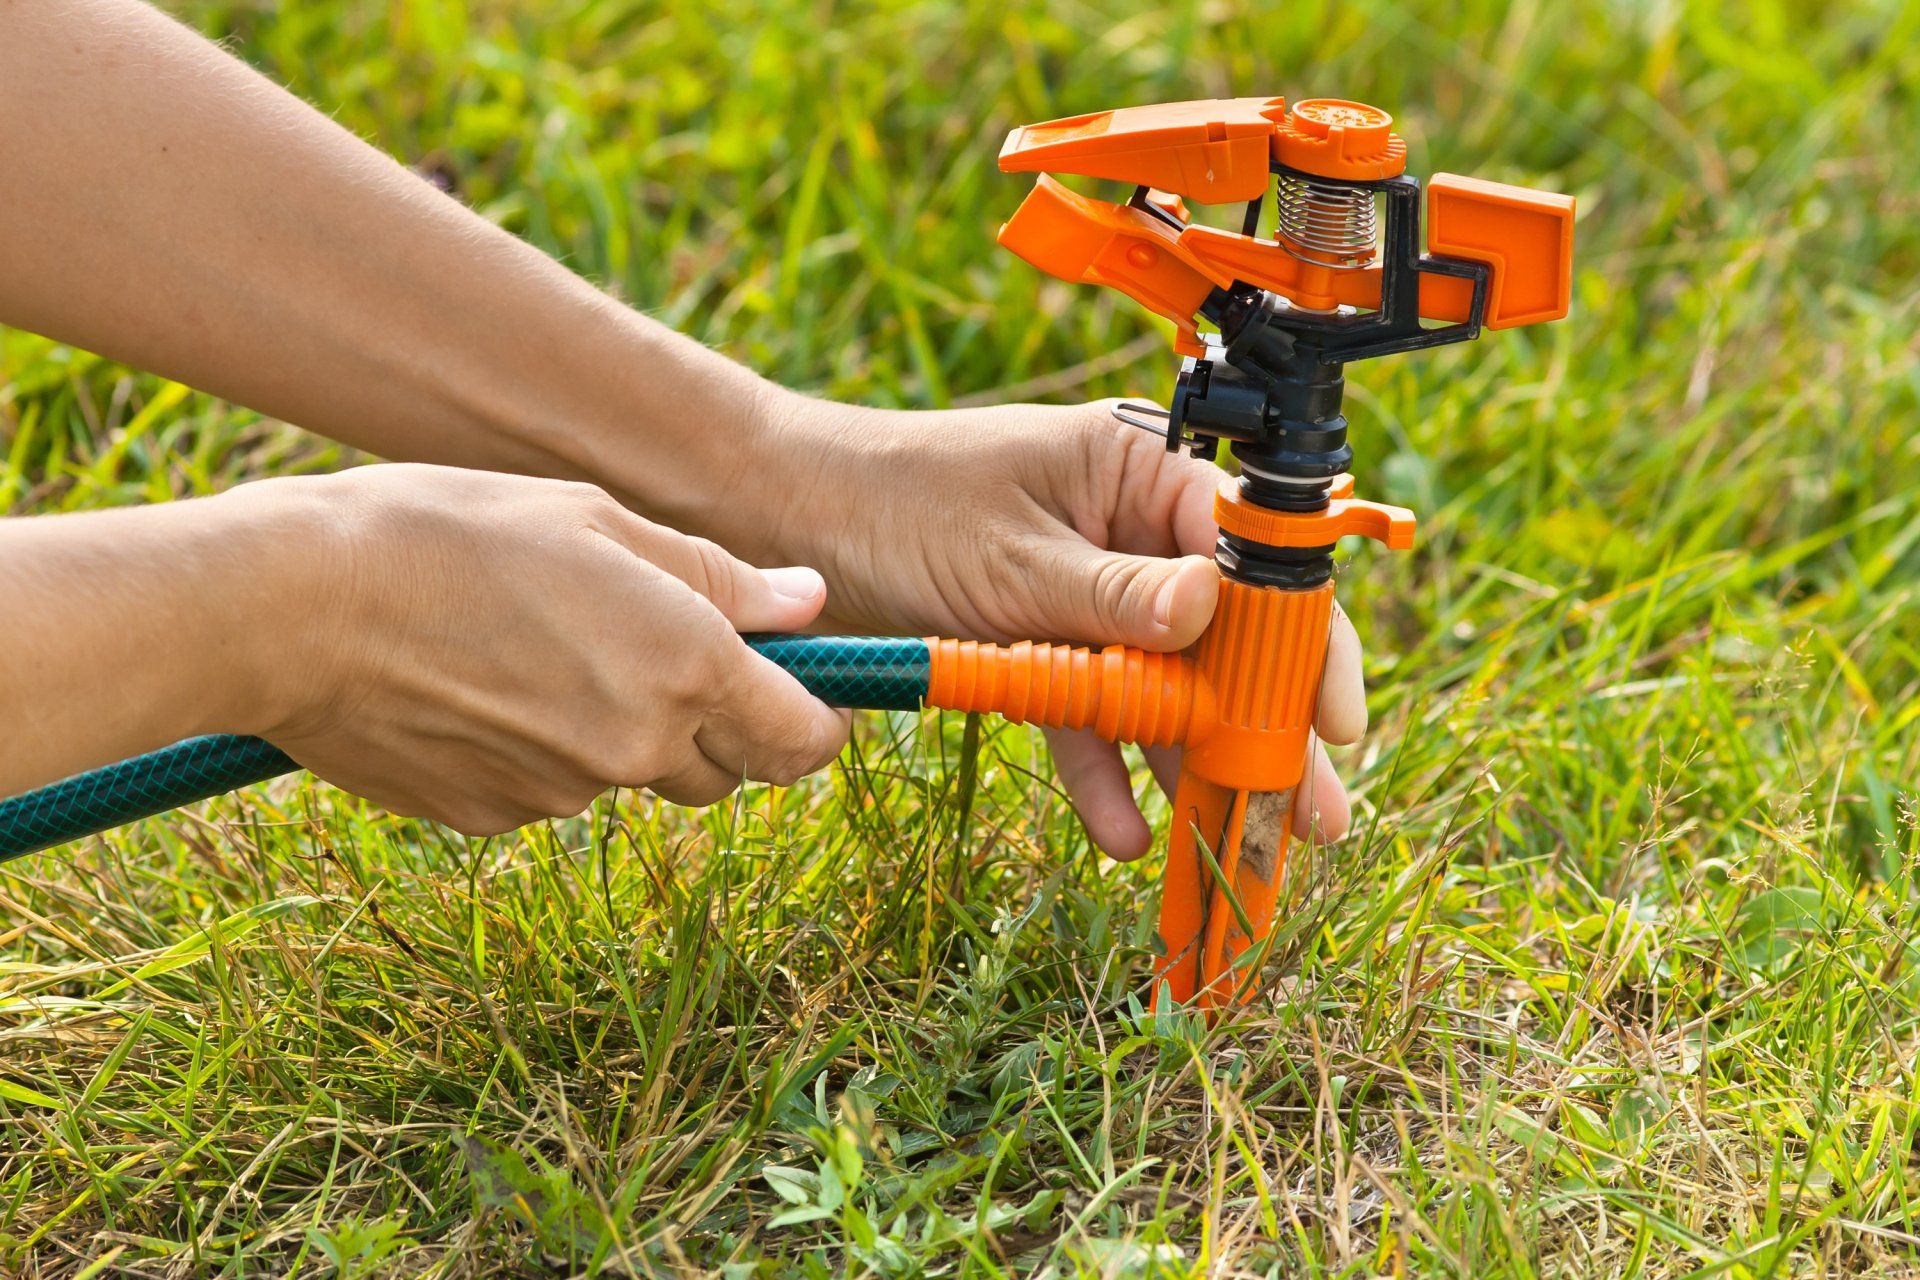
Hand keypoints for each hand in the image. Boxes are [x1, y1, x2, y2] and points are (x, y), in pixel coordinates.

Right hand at [236, 465, 848, 835]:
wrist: (292, 605)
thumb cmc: (451, 532)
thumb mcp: (599, 521)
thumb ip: (720, 577)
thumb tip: (811, 606)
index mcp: (684, 667)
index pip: (806, 740)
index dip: (817, 719)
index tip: (804, 691)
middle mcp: (636, 748)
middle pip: (724, 771)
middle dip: (716, 725)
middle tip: (655, 647)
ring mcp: (561, 794)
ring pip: (630, 776)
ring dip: (621, 731)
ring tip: (540, 645)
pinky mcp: (491, 818)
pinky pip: (550, 789)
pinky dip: (541, 748)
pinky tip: (481, 683)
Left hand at [765, 397, 1365, 859]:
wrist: (782, 520)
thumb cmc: (891, 500)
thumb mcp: (1009, 556)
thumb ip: (1110, 596)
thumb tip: (1212, 612)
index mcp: (1138, 473)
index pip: (1253, 559)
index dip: (1303, 640)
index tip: (1331, 718)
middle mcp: (1128, 533)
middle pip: (1224, 635)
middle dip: (1267, 725)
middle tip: (1314, 812)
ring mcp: (1086, 595)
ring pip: (1164, 685)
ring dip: (1196, 762)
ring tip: (1240, 841)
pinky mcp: (1038, 643)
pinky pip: (1088, 712)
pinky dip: (1102, 770)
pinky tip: (1126, 835)